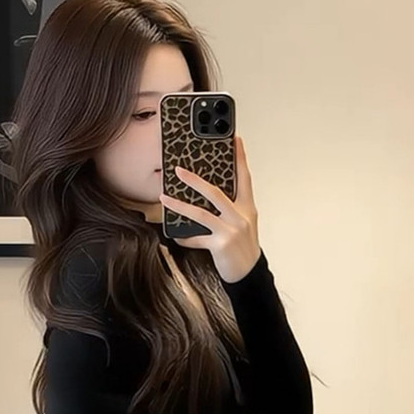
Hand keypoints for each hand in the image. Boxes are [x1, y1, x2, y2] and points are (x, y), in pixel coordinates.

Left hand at [160, 134, 260, 282]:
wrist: (249, 274)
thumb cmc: (242, 246)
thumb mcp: (242, 223)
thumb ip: (230, 207)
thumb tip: (207, 192)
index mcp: (247, 207)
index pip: (244, 177)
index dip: (240, 158)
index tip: (235, 139)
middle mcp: (241, 216)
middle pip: (216, 192)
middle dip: (195, 180)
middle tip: (178, 170)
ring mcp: (231, 231)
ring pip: (201, 213)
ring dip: (180, 205)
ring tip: (164, 198)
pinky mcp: (221, 245)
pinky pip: (197, 238)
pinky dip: (185, 237)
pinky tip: (174, 234)